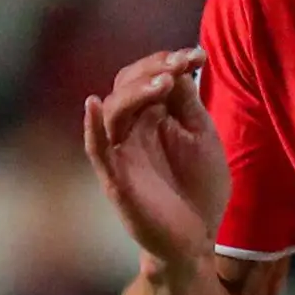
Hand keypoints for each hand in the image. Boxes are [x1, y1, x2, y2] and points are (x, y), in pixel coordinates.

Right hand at [82, 48, 226, 273]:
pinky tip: (94, 104)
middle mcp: (133, 129)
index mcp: (154, 117)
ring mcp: (121, 152)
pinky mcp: (115, 178)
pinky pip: (97, 149)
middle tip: (179, 63)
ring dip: (135, 92)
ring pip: (114, 111)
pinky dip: (92, 127)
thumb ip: (188, 104)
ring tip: (164, 82)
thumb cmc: (199, 189)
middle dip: (152, 69)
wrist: (197, 239)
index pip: (149, 77)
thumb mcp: (202, 138)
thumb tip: (179, 65)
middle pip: (127, 85)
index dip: (168, 61)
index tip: (198, 55)